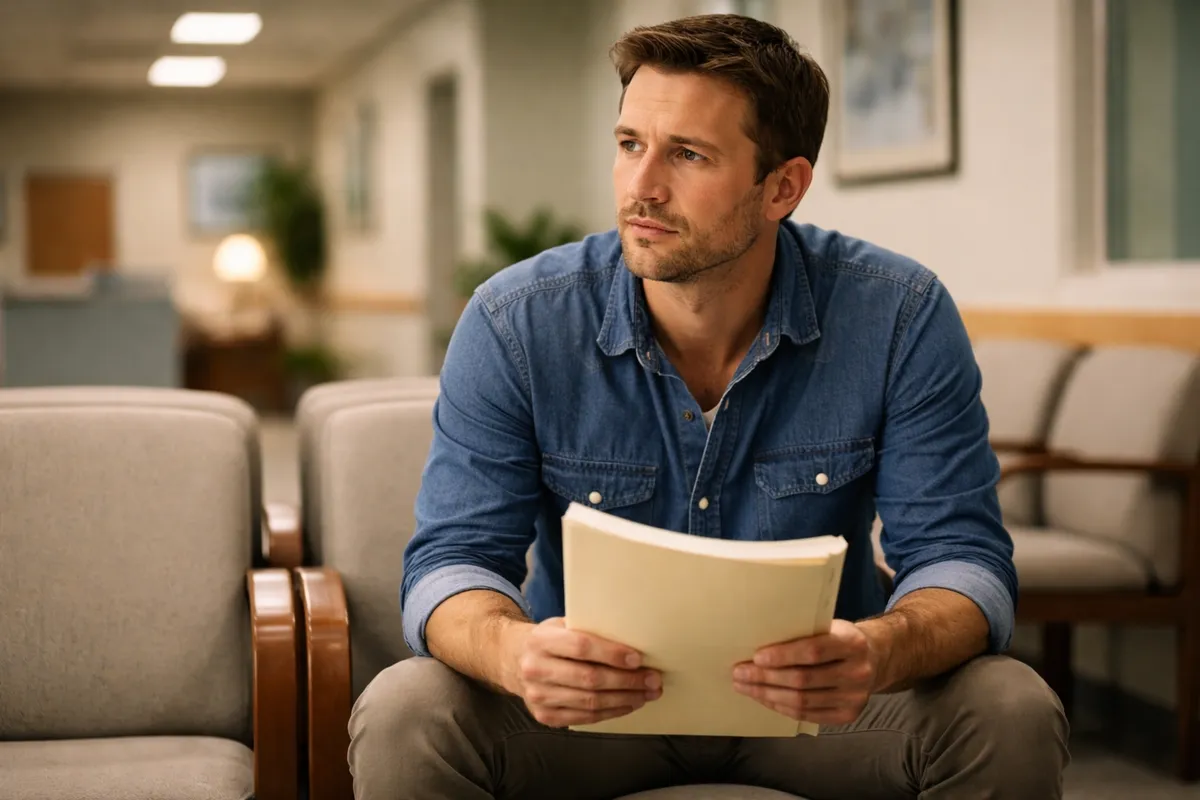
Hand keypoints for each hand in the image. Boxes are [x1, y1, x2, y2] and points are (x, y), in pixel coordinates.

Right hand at [504, 617, 662, 727]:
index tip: (638, 659)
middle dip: (627, 681)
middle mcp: (536, 669)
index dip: (612, 654)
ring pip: (590, 702)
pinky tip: (628, 704)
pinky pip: (585, 717)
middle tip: (653, 679)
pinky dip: (611, 712)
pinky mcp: (544, 716)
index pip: (581, 647)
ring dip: (625, 699)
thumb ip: (587, 630)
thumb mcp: (560, 625)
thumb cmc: (548, 639)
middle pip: (590, 679)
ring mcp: (538, 696)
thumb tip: (632, 638)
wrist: (512, 660)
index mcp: (541, 640)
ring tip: (647, 693)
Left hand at [732, 619, 882, 725]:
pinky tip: (764, 698)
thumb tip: (758, 643)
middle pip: (803, 680)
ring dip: (767, 695)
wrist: (875, 658)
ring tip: (745, 687)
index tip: (756, 657)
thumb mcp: (828, 626)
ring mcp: (855, 698)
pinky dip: (781, 707)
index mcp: (852, 643)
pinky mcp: (848, 715)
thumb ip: (802, 634)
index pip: (812, 652)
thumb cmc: (839, 638)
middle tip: (739, 673)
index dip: (782, 655)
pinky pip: (807, 715)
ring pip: (802, 701)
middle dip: (766, 678)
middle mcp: (857, 672)